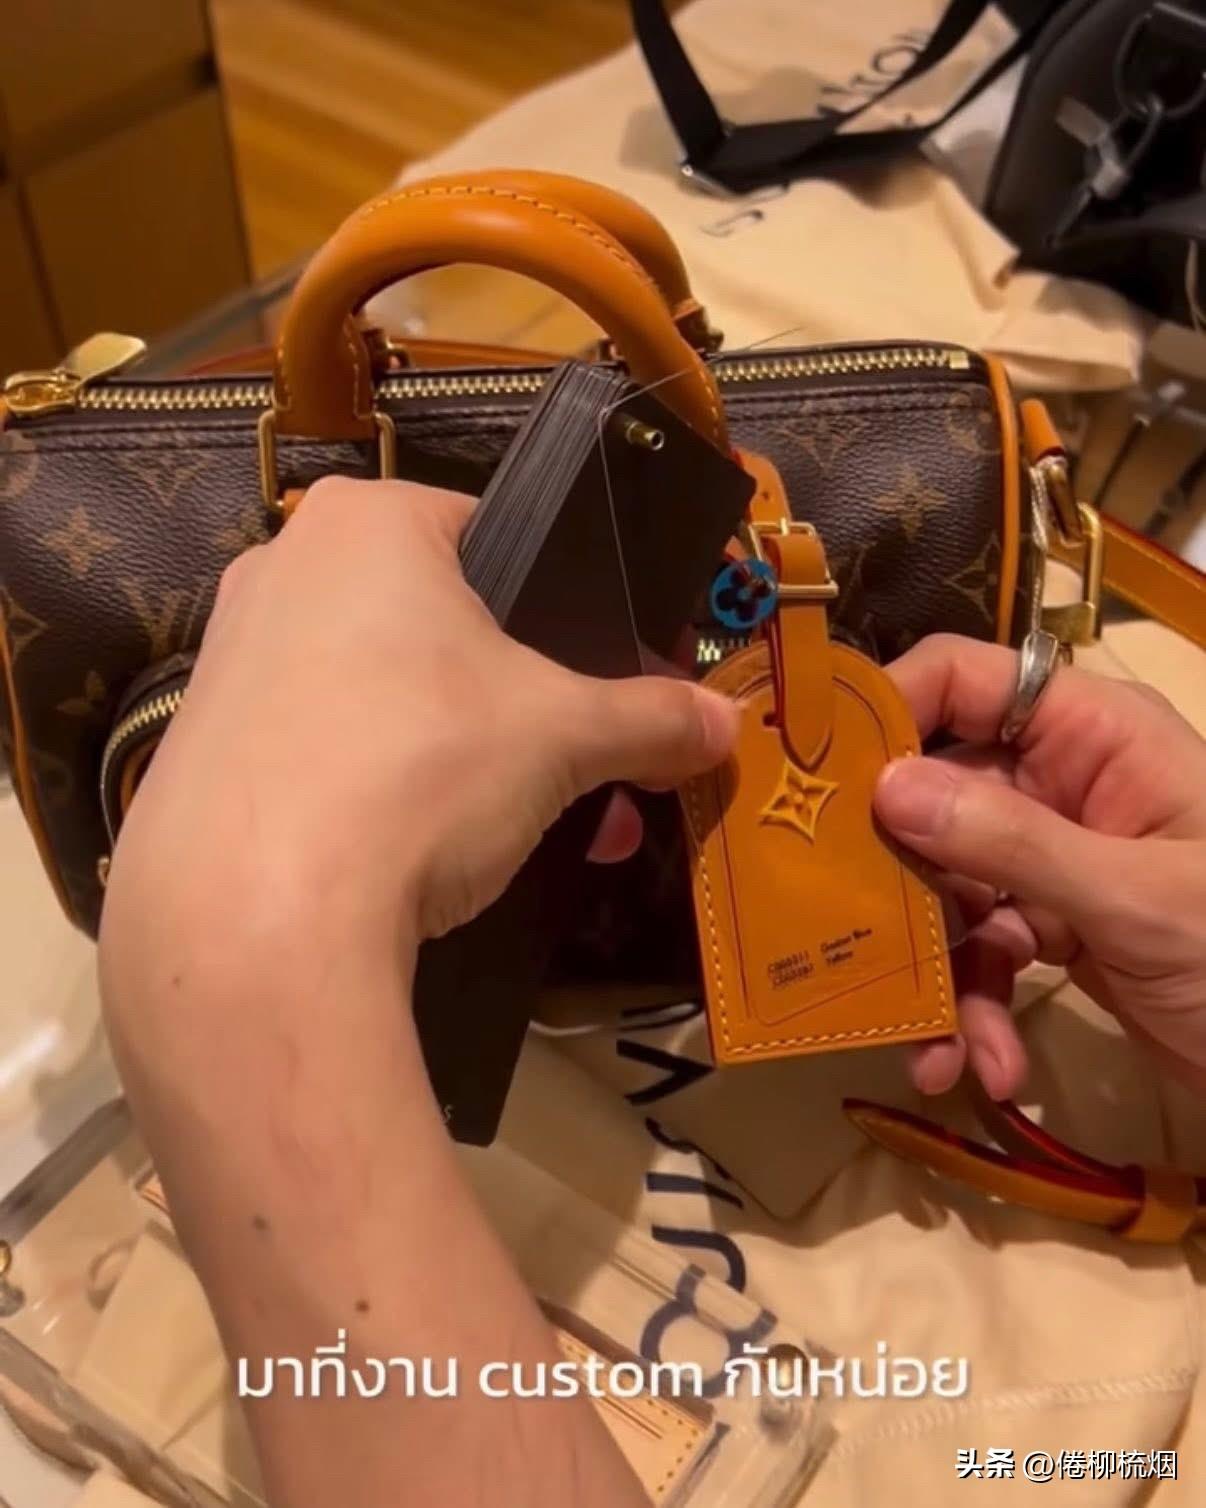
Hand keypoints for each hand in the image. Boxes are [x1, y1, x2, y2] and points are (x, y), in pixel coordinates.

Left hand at [103, 477, 736, 958]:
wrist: (256, 919)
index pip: (497, 539)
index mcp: (369, 522)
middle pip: (444, 631)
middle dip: (531, 714)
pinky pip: (322, 753)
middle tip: (587, 784)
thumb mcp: (563, 738)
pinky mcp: (200, 749)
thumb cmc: (420, 770)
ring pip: (386, 698)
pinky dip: (384, 797)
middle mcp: (282, 566)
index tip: (603, 685)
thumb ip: (652, 719)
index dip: (567, 611)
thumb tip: (725, 723)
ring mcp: (227, 659)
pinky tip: (425, 868)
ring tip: (528, 842)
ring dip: (473, 764)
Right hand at [873, 635, 1205, 1100]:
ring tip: (931, 1048)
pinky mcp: (1054, 928)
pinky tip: (982, 1069)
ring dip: (936, 970)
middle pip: (936, 793)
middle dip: (896, 875)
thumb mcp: (1135, 899)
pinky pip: (982, 951)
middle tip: (838, 926)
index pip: (965, 677)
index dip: (888, 709)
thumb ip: (1011, 842)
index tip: (817, 775)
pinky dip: (974, 1010)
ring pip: (948, 886)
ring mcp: (1054, 857)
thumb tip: (886, 787)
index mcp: (1094, 735)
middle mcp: (1063, 781)